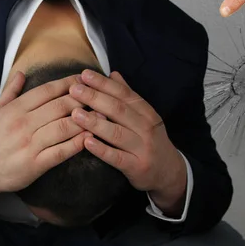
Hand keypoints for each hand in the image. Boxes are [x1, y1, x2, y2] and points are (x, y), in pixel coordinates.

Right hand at [0, 72, 91, 217]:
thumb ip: (11, 91)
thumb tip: (23, 72)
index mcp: (15, 109)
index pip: (47, 91)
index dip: (68, 83)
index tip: (83, 79)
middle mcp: (23, 124)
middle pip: (59, 106)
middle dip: (82, 99)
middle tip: (98, 95)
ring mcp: (29, 145)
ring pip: (63, 127)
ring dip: (85, 119)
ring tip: (102, 114)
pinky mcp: (35, 165)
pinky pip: (61, 151)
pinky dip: (78, 143)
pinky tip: (90, 137)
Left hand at [69, 70, 186, 214]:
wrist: (169, 171)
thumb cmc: (151, 140)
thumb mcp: (145, 116)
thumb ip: (128, 96)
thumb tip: (113, 74)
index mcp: (146, 112)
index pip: (124, 94)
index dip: (104, 84)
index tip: (85, 75)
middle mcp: (146, 128)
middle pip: (119, 110)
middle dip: (95, 98)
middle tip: (74, 89)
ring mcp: (142, 148)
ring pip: (116, 133)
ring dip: (94, 123)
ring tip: (75, 114)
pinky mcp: (137, 166)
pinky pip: (117, 157)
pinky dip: (101, 149)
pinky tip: (86, 142)